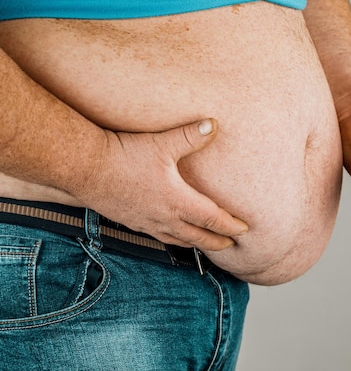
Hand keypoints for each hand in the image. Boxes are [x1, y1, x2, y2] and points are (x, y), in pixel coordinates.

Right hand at [74, 119, 247, 250]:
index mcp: (178, 202)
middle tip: (232, 245)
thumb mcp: (162, 143)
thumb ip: (190, 136)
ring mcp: (147, 223)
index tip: (245, 230)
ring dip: (196, 243)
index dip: (231, 225)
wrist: (84, 168)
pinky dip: (173, 239)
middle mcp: (165, 218)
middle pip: (198, 237)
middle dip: (218, 242)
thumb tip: (213, 124)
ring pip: (178, 240)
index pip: (212, 219)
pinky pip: (158, 237)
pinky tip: (171, 234)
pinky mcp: (131, 221)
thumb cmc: (124, 156)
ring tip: (206, 244)